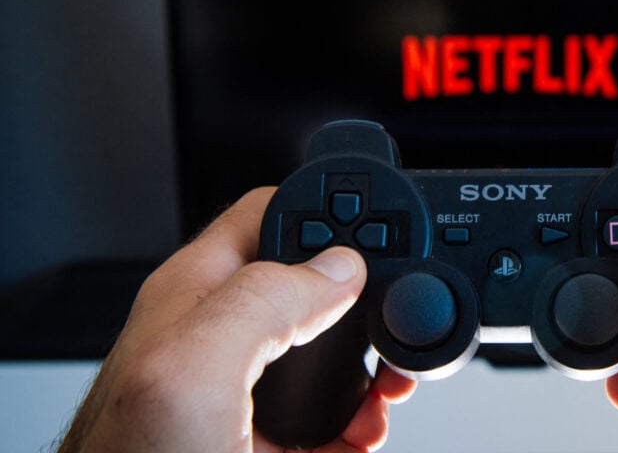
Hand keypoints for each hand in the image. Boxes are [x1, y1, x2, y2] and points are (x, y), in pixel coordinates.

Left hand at [58, 188, 415, 452]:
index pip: (268, 217)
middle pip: (312, 287)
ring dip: (373, 368)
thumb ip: (264, 301)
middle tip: (396, 321)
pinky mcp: (265, 442)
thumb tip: (340, 267)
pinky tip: (366, 432)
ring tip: (390, 387)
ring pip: (330, 355)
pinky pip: (330, 417)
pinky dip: (362, 422)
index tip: (378, 237)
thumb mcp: (194, 369)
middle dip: (366, 301)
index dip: (323, 214)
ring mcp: (244, 394)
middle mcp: (221, 337)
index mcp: (195, 296)